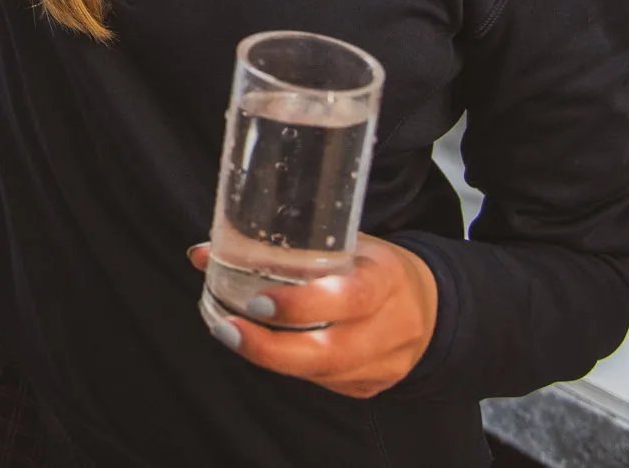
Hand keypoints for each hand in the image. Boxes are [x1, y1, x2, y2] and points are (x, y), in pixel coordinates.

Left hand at [188, 235, 437, 397]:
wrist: (426, 303)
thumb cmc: (369, 265)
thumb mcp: (337, 241)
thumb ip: (276, 248)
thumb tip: (202, 254)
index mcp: (387, 277)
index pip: (351, 296)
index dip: (305, 305)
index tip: (260, 302)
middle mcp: (393, 325)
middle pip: (332, 352)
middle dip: (272, 348)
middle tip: (228, 330)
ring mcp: (386, 363)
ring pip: (323, 373)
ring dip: (272, 357)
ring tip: (232, 335)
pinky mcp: (371, 386)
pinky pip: (324, 382)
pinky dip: (290, 366)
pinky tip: (264, 347)